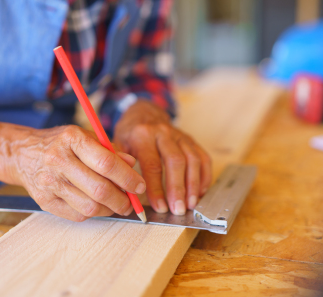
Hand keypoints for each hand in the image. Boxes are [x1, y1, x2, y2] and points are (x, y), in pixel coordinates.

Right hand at [0, 120, 145, 221]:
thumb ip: (109, 150)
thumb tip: (132, 164)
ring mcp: (49, 182)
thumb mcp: (84, 136)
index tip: (140, 186)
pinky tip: (97, 205)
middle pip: (99, 189)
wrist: (21, 153)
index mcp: (72, 139)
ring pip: (89, 206)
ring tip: (116, 204)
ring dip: (109, 209)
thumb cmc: (59, 143)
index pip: (106, 162)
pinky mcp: (44, 201)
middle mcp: (58, 160)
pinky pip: (77, 215)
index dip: (128, 177)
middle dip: (122, 200)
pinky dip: (93, 213)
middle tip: (131, 202)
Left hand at [114, 100, 211, 215]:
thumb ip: (121, 164)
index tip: (160, 207)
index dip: (157, 188)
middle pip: (176, 161)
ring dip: (193, 184)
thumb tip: (126, 190)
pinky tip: (200, 192)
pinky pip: (202, 157)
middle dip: (178, 188)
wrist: (144, 113)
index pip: (152, 164)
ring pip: (192, 159)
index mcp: (143, 135)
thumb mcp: (117, 144)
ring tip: (191, 204)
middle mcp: (163, 133)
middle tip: (179, 209)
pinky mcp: (191, 140)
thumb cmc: (130, 133)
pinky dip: (204, 176)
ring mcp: (180, 136)